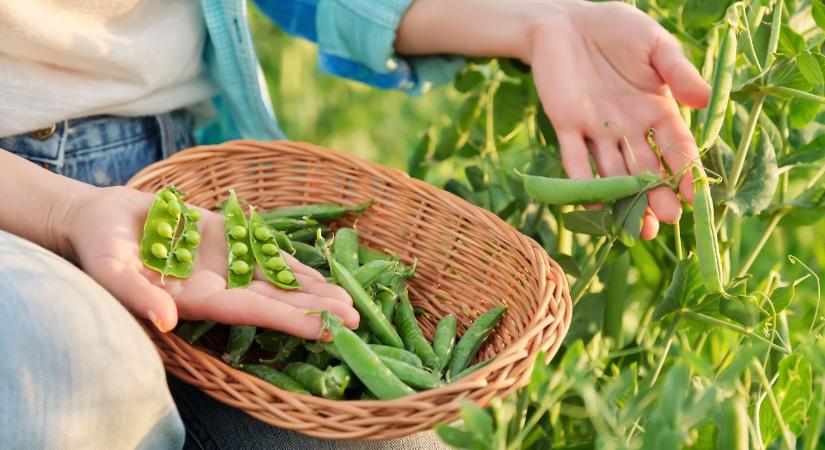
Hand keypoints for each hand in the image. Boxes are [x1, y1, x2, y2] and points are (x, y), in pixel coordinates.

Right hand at [64, 186, 358, 337]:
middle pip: (276, 302)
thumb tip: (167, 320)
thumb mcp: (111, 271)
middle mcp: (220, 287)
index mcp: (198, 299)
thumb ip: (138, 296)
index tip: (327, 330)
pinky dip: (296, 264)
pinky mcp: (230, 240)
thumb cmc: (100, 249)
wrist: (103, 220)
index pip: (252, 313)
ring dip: (314, 291)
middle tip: (357, 319)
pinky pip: (268, 253)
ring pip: (279, 280)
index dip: (289, 320)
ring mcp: (228, 264)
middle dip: (315, 311)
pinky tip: (325, 274)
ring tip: (352, 301)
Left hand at [397, 0, 710, 238]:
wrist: (566, 20)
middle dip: (655, 196)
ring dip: (624, 200)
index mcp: (655, 109)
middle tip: (666, 222)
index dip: (685, 171)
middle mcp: (628, 127)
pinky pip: (574, 159)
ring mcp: (596, 129)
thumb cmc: (616, 28)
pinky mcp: (565, 125)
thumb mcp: (654, 45)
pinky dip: (582, 183)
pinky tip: (594, 208)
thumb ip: (677, 71)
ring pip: (613, 172)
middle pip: (645, 168)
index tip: (693, 197)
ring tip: (637, 229)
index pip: (675, 146)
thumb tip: (703, 101)